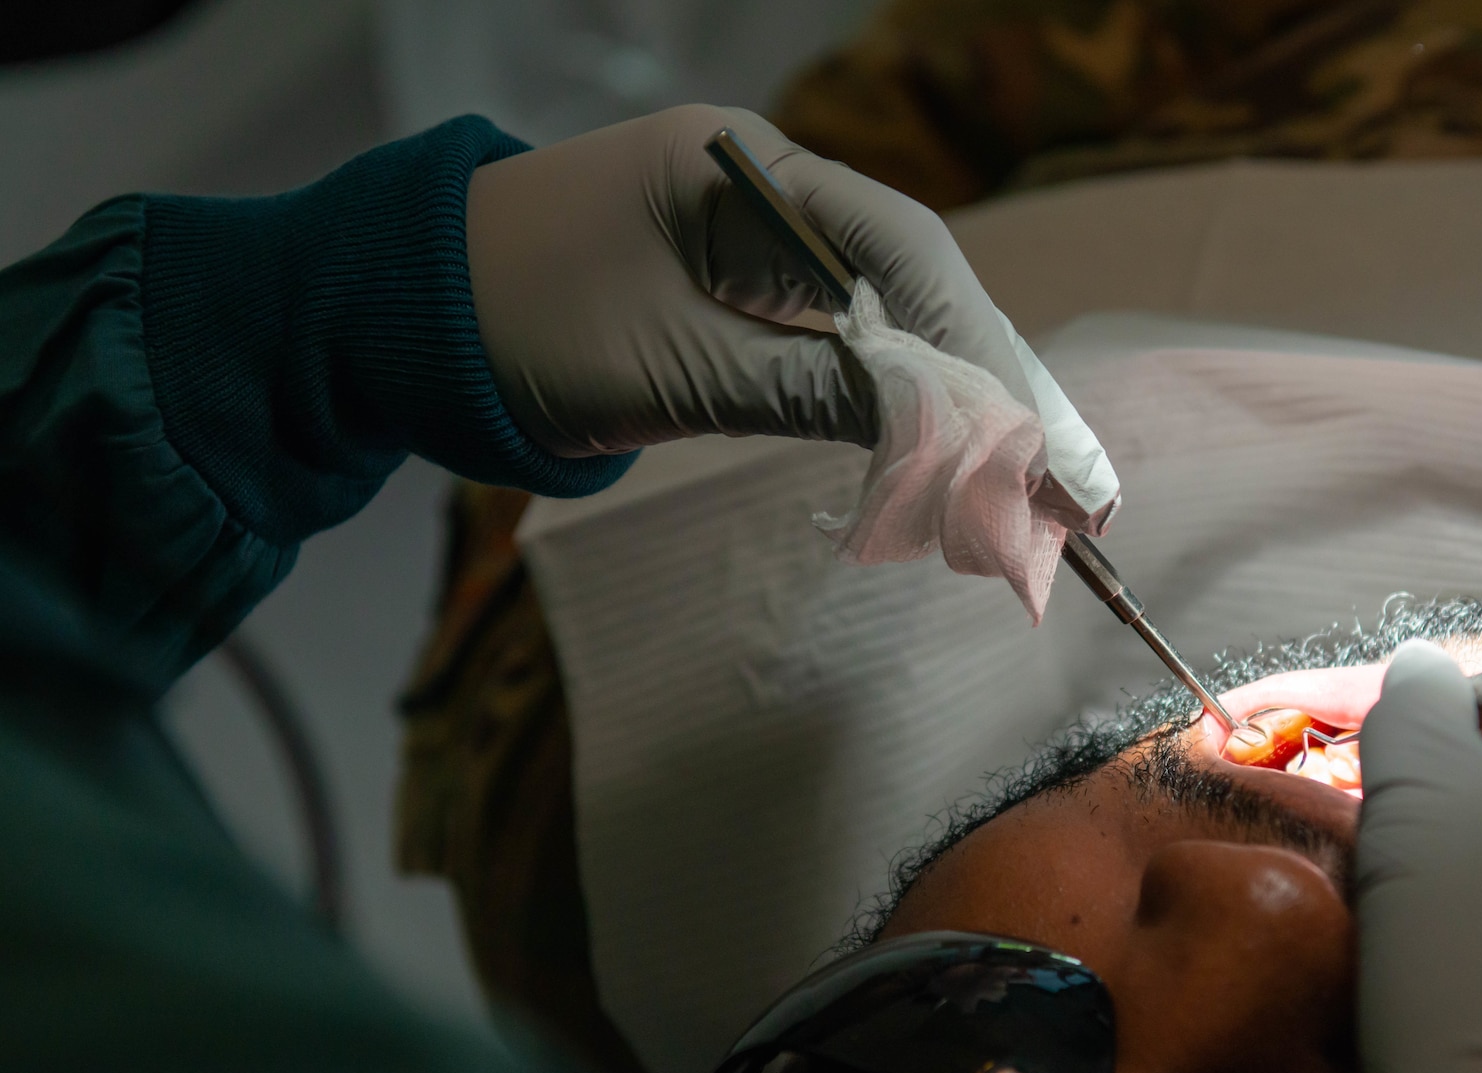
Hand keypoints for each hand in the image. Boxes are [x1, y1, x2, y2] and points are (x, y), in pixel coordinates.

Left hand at [465, 105, 1034, 454]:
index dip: (981, 345)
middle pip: (919, 287)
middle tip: (1082, 490)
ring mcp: (761, 252)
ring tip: (1047, 495)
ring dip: (966, 413)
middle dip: (997, 390)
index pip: (903, 247)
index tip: (1037, 436)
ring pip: (895, 328)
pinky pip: (848, 358)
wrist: (398, 331)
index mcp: (746, 169)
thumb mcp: (670, 367)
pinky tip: (964, 466)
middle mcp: (770, 195)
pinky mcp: (745, 309)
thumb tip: (948, 439)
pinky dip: (902, 417)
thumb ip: (812, 393)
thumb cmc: (514, 324)